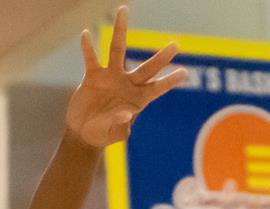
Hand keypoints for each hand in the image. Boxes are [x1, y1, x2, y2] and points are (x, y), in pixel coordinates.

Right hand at [65, 7, 185, 147]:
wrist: (84, 132)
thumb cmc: (103, 135)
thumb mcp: (113, 133)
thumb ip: (120, 124)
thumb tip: (128, 113)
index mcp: (137, 99)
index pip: (157, 88)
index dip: (169, 81)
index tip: (184, 73)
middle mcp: (127, 84)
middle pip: (146, 68)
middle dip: (161, 59)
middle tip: (176, 45)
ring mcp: (110, 77)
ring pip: (116, 49)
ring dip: (120, 30)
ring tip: (124, 10)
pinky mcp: (93, 76)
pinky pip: (91, 58)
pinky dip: (87, 48)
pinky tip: (86, 34)